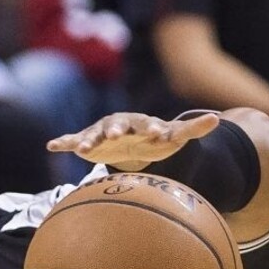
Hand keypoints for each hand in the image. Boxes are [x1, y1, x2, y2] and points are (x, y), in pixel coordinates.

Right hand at [46, 112, 219, 169]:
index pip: (147, 123)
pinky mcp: (88, 141)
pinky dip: (63, 142)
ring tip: (80, 150)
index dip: (152, 128)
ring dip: (86, 140)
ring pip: (92, 134)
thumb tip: (217, 119)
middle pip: (116, 124)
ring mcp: (101, 132)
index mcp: (141, 123)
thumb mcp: (174, 136)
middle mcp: (119, 124)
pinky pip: (73, 140)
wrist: (132, 142)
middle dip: (115, 129)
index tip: (156, 134)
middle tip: (114, 135)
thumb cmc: (155, 140)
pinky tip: (51, 146)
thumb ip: (193, 129)